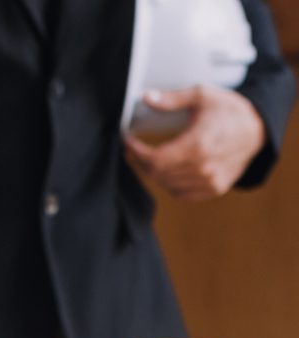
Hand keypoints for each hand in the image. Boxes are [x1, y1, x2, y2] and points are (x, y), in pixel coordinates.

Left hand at [124, 86, 265, 201]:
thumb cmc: (229, 110)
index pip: (154, 159)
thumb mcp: (202, 95)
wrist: (258, 129)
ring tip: (148, 158)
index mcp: (198, 146)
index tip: (128, 143)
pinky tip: (167, 170)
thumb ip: (172, 99)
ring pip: (166, 185)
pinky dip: (169, 184)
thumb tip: (147, 97)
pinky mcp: (213, 189)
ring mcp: (209, 182)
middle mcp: (203, 169)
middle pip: (157, 174)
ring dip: (154, 173)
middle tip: (133, 151)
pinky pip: (180, 194)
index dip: (136, 152)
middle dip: (141, 162)